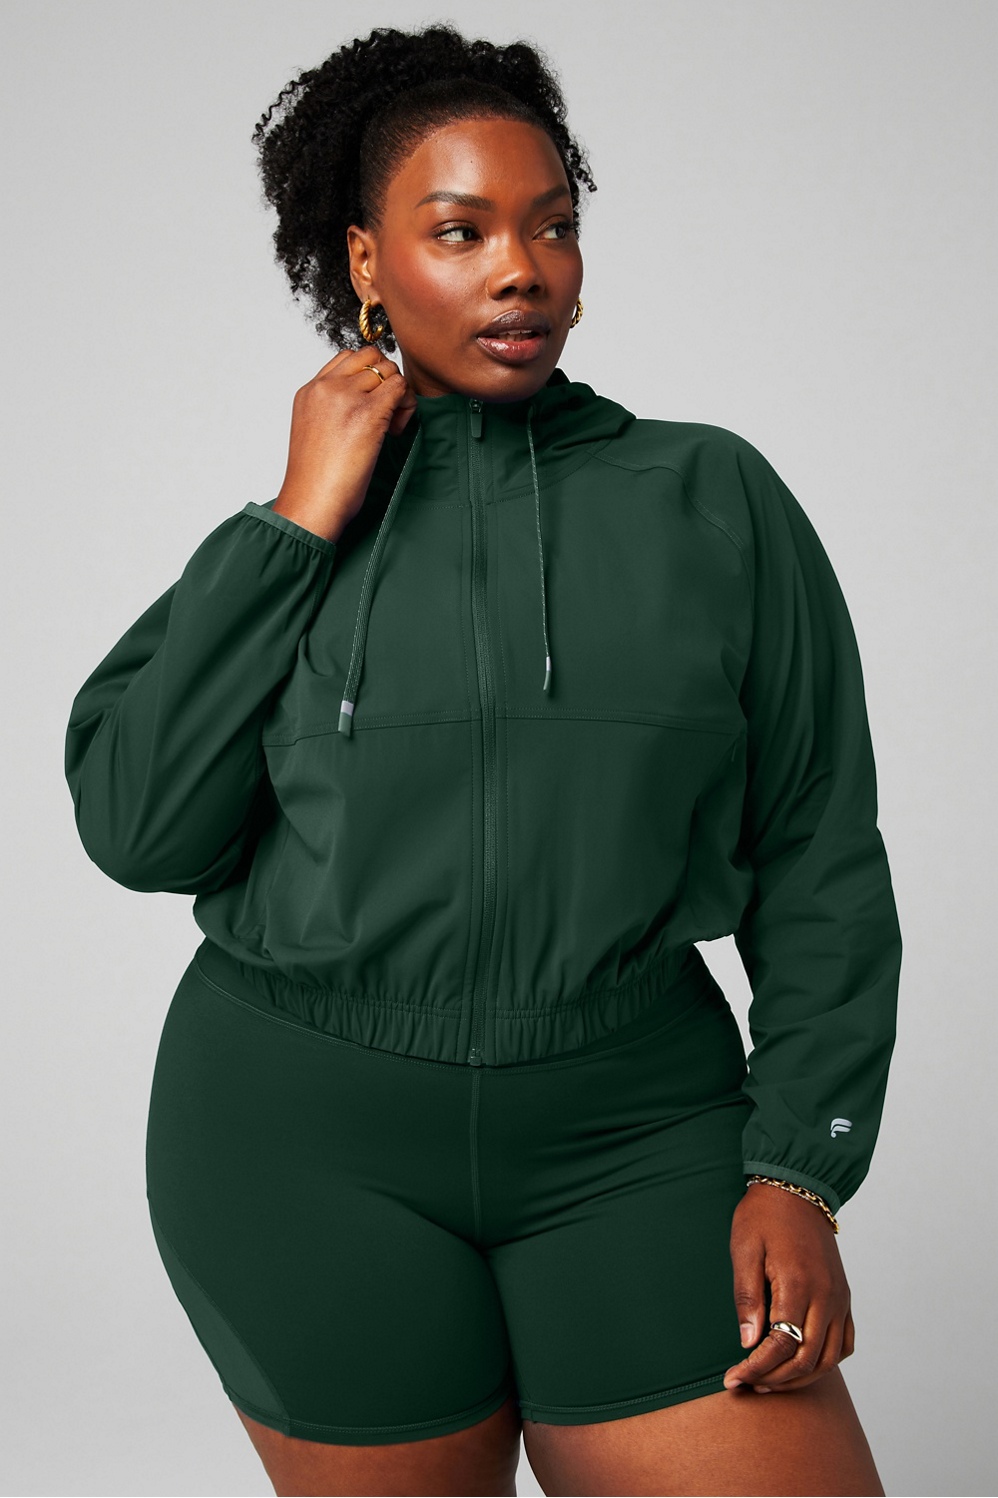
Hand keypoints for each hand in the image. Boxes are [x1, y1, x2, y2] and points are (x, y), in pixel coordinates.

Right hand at [272, 347, 418, 543]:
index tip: (366, 409)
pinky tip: (395, 431)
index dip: (367, 379)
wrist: (311, 502)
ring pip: (388, 369)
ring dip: (398, 394)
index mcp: (310, 391)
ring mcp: (346, 397)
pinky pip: (400, 387)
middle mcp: (326, 387)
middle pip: (370, 357)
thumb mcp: (316, 433)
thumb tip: (361, 407)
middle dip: (384, 380)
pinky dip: (407, 406)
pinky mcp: (367, 412)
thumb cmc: (316, 481)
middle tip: (383, 415)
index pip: (347, 359)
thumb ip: (333, 411)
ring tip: (389, 427)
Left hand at [723, 1181, 854, 1392]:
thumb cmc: (764, 1216)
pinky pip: (845, 1342)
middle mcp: (826, 1296)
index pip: (780, 1346)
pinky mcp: (844, 1296)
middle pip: (806, 1359)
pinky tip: (803, 1364)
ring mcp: (839, 1298)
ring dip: (801, 1377)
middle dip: (775, 1379)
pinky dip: (827, 1361)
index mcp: (798, 1284)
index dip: (756, 1368)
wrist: (798, 1189)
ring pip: (829, 1358)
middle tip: (748, 1384)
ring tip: (771, 1381)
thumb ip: (747, 1297)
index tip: (734, 1379)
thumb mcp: (744, 1249)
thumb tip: (747, 1342)